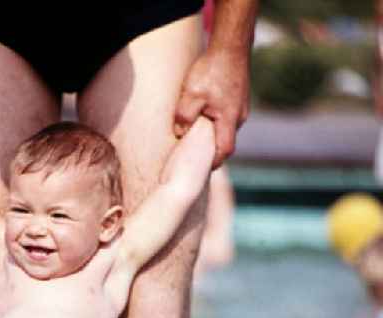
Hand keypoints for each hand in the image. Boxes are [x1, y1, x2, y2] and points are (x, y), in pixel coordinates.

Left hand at [174, 46, 249, 167]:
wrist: (231, 45)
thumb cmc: (211, 70)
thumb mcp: (191, 95)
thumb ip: (184, 118)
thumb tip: (179, 135)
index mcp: (230, 119)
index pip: (224, 151)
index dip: (213, 162)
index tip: (199, 169)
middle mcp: (239, 116)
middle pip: (225, 142)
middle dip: (210, 151)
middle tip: (193, 157)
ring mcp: (241, 107)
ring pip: (225, 129)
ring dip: (211, 135)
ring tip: (194, 137)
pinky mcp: (238, 99)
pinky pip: (226, 118)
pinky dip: (215, 123)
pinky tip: (202, 118)